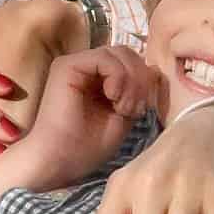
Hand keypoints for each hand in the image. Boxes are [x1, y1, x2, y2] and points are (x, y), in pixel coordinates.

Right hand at [15, 44, 157, 192]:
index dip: (143, 81)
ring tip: (122, 107)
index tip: (139, 111)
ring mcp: (75, 64)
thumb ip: (137, 92)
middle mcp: (86, 67)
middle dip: (140, 80)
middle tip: (133, 109)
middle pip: (127, 54)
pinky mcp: (67, 65)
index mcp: (98, 79)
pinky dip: (118, 76)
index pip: (131, 62)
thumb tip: (154, 69)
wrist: (59, 161)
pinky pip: (104, 58)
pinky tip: (112, 97)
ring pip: (119, 53)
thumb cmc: (87, 147)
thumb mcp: (124, 116)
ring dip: (130, 81)